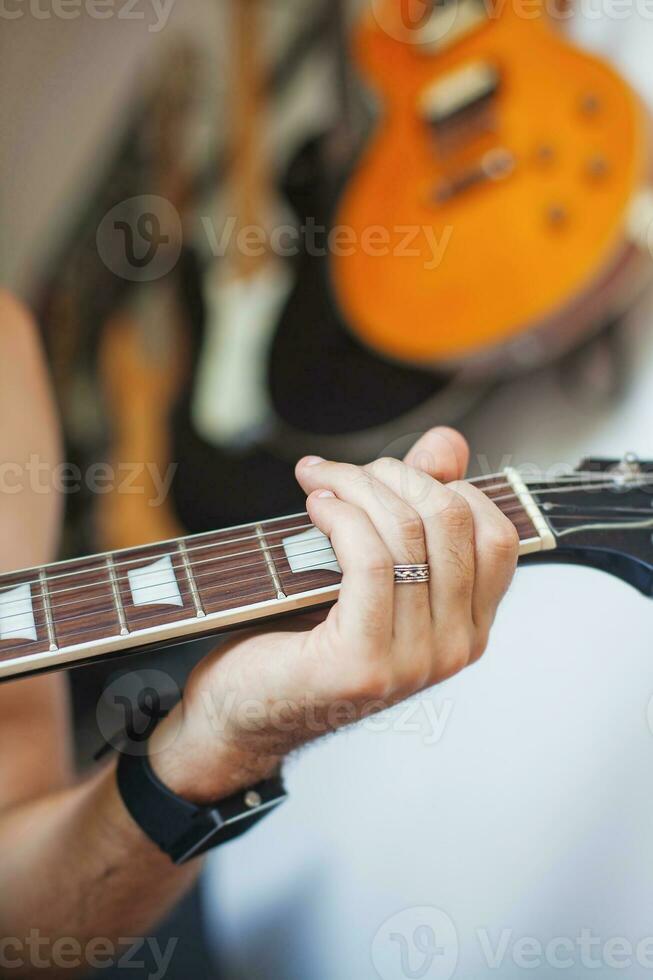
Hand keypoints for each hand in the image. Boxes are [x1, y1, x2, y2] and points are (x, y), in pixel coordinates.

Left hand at [151, 428, 518, 803]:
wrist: (244, 710)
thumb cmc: (302, 633)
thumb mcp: (371, 564)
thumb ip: (415, 508)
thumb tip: (448, 443)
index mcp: (470, 627)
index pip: (497, 534)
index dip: (445, 485)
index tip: (388, 474)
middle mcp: (457, 649)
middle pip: (453, 520)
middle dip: (394, 475)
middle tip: (343, 473)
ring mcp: (415, 662)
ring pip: (408, 533)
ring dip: (357, 486)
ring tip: (319, 481)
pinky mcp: (364, 661)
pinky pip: (371, 560)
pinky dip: (342, 516)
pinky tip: (316, 505)